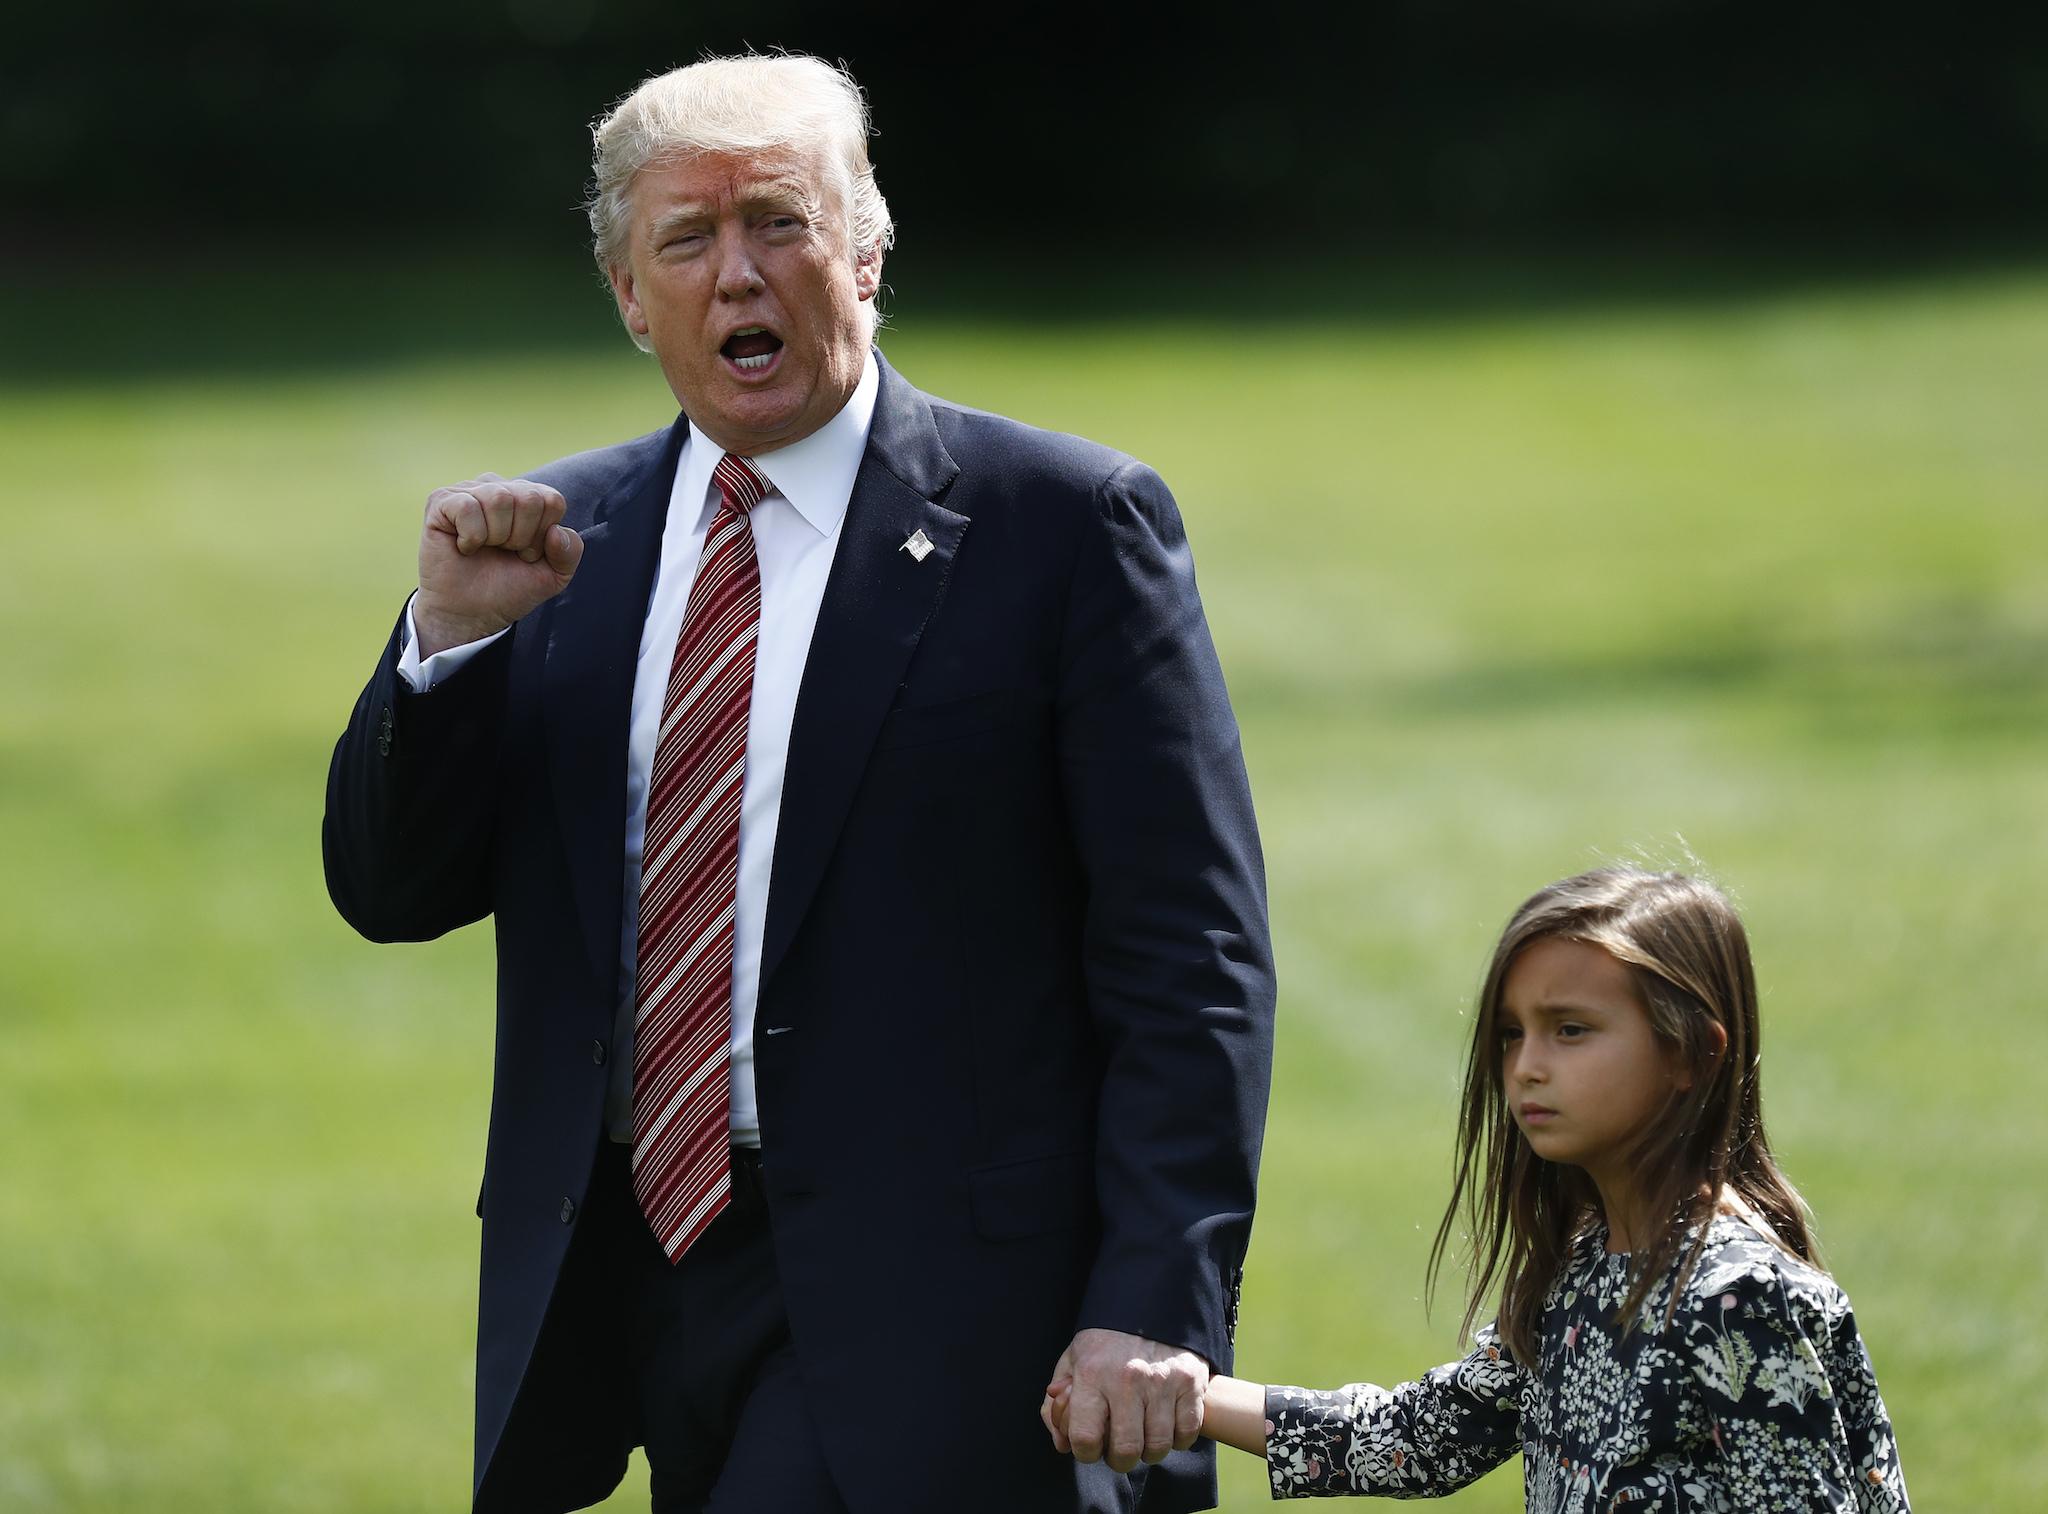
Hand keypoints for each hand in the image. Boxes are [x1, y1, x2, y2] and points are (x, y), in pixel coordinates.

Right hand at [414, 473, 583, 654]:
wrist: (471, 614)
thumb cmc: (509, 588)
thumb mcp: (553, 575)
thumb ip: (570, 551)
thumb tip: (555, 531)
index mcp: (527, 497)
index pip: (552, 500)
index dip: (542, 536)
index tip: (526, 553)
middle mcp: (499, 487)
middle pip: (529, 499)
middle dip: (521, 537)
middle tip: (503, 552)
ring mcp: (468, 491)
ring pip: (499, 499)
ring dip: (496, 537)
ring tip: (484, 549)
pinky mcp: (440, 501)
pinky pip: (467, 507)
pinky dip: (471, 537)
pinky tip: (464, 546)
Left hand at [1041, 1328, 1207, 1472]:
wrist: (1148, 1303)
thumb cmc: (1106, 1342)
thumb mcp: (1072, 1362)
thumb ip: (1057, 1405)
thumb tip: (1062, 1444)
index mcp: (1092, 1374)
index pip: (1085, 1439)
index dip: (1085, 1452)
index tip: (1090, 1445)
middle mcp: (1128, 1379)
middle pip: (1126, 1451)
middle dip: (1119, 1460)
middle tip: (1119, 1448)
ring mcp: (1162, 1381)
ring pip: (1158, 1447)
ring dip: (1149, 1452)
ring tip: (1143, 1437)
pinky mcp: (1191, 1381)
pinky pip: (1187, 1433)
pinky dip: (1177, 1439)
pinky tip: (1166, 1425)